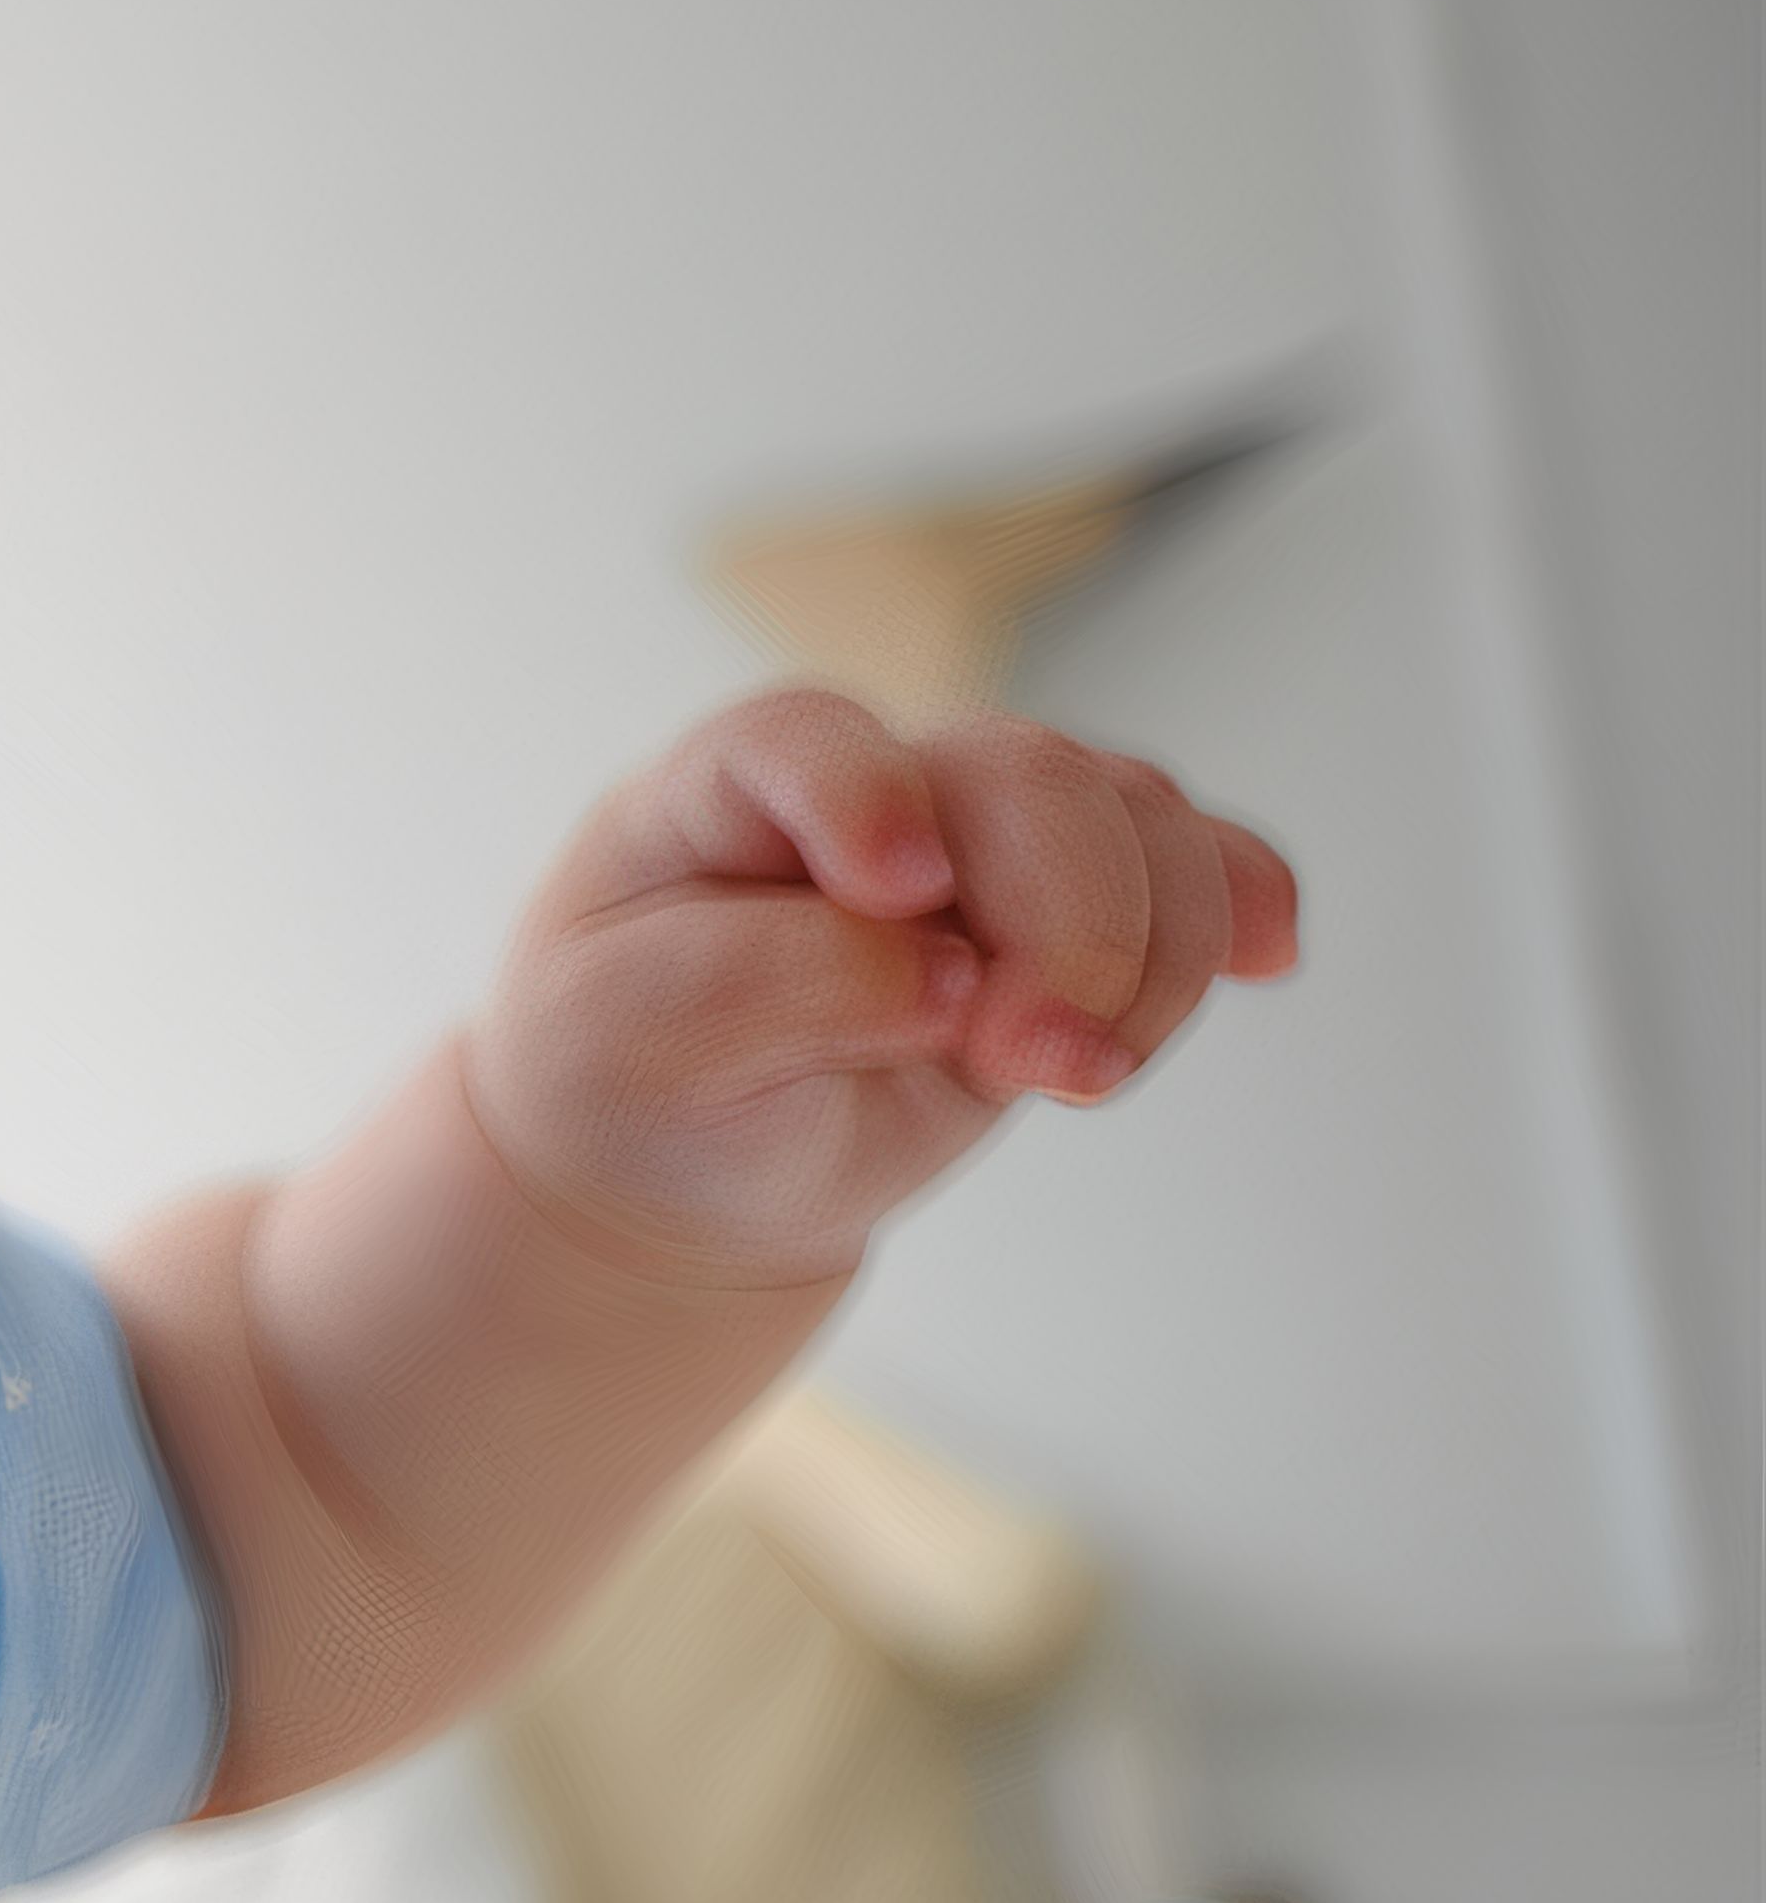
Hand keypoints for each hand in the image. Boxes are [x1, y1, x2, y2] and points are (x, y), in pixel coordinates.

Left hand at [471, 687, 1297, 1287]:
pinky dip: (1237, 911)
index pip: (805, 740)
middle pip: (1019, 777)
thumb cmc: (634, 1077)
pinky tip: (1268, 959)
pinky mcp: (1073, 913)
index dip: (868, 797)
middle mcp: (880, 786)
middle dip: (1061, 921)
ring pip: (1130, 818)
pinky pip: (1194, 867)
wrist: (685, 1162)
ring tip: (1078, 1076)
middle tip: (1025, 1066)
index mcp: (729, 789)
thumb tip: (945, 971)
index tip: (900, 893)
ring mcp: (990, 843)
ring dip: (1147, 950)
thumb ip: (770, 985)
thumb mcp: (634, 1040)